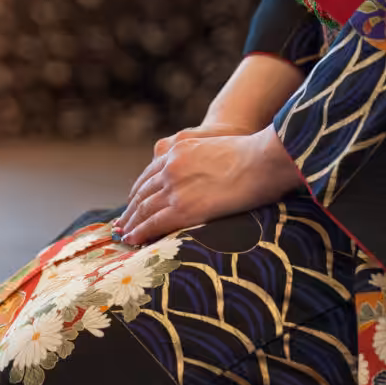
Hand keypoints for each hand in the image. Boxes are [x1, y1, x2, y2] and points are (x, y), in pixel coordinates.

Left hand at [115, 127, 302, 245]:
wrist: (263, 157)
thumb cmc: (253, 152)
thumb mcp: (216, 144)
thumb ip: (201, 157)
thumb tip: (206, 176)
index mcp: (178, 149)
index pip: (150, 174)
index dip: (139, 191)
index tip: (133, 203)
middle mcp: (171, 166)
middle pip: (143, 192)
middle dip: (131, 209)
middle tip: (122, 223)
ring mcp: (175, 187)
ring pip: (144, 209)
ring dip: (132, 223)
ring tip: (125, 235)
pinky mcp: (183, 207)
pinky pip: (154, 223)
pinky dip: (140, 232)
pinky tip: (133, 240)